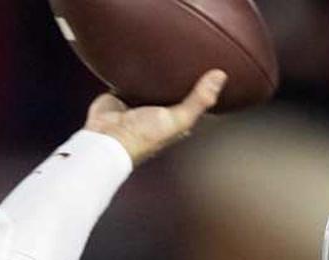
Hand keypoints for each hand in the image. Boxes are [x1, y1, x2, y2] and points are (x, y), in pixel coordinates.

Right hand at [82, 69, 226, 165]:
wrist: (108, 138)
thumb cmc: (145, 136)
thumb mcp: (180, 119)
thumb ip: (199, 99)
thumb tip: (221, 76)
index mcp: (176, 121)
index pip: (194, 104)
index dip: (203, 90)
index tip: (214, 70)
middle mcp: (159, 112)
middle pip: (173, 91)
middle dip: (179, 77)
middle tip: (189, 56)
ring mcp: (140, 103)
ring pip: (152, 83)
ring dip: (156, 72)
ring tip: (166, 52)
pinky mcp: (121, 94)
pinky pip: (130, 77)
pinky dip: (133, 69)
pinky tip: (139, 58)